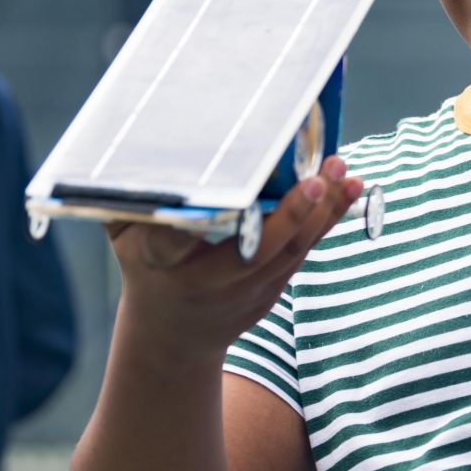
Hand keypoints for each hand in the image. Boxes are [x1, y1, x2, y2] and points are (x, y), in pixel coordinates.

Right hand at [106, 157, 364, 359]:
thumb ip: (131, 196)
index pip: (172, 243)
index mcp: (158, 262)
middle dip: (290, 216)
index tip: (227, 197)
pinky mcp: (270, 294)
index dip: (197, 224)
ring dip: (323, 213)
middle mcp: (206, 282)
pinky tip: (347, 189)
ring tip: (344, 173)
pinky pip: (301, 254)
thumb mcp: (124, 233)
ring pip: (289, 253)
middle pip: (253, 251)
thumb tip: (137, 135)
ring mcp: (242, 293)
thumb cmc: (145, 263)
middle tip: (318, 179)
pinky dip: (325, 222)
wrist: (172, 335)